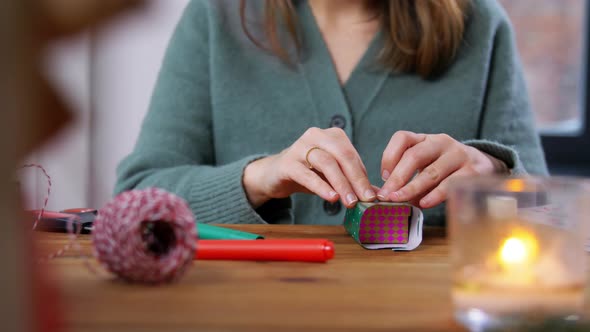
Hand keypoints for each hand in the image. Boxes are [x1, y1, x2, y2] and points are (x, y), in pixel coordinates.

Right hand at [243, 127, 375, 208]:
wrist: (275, 175)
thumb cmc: (309, 173)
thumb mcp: (332, 175)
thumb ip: (352, 181)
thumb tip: (376, 194)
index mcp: (332, 135)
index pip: (352, 155)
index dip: (363, 175)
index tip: (372, 196)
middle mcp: (316, 135)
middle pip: (342, 155)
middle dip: (356, 178)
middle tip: (364, 199)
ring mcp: (300, 147)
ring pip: (326, 163)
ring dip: (341, 184)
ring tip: (350, 201)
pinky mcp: (287, 163)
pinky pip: (306, 174)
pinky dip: (321, 186)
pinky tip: (331, 197)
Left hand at [377, 131, 506, 208]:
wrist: (485, 167)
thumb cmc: (446, 170)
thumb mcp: (426, 167)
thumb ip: (407, 179)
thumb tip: (385, 196)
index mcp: (425, 139)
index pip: (402, 138)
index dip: (389, 156)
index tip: (383, 177)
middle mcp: (441, 142)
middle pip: (414, 155)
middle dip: (398, 178)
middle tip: (386, 196)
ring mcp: (458, 155)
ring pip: (431, 172)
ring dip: (412, 188)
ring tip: (400, 201)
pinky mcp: (473, 171)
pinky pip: (450, 184)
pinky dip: (435, 195)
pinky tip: (424, 203)